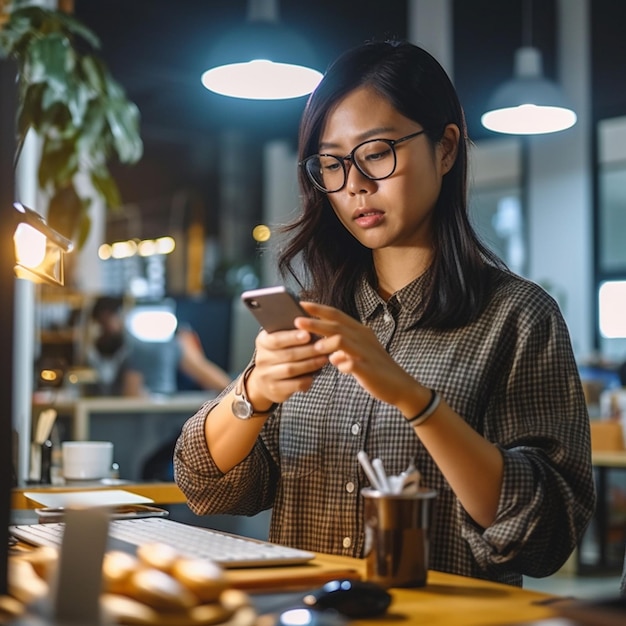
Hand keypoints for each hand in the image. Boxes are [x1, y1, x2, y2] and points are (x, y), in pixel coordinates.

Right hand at [246, 326, 328, 405]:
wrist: (263, 381)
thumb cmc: (277, 355)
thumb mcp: (278, 341)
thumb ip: (290, 333)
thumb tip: (310, 325)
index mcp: (263, 342)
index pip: (275, 339)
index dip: (292, 337)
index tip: (307, 334)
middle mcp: (262, 359)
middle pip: (287, 354)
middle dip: (308, 350)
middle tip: (323, 346)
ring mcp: (267, 375)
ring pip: (291, 369)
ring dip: (310, 364)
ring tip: (323, 358)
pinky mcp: (275, 389)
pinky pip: (295, 384)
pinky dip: (307, 379)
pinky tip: (315, 374)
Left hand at [296, 302, 420, 410]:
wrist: (400, 386)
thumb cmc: (376, 369)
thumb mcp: (358, 355)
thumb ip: (343, 351)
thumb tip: (329, 355)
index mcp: (360, 331)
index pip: (337, 315)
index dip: (319, 309)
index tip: (301, 304)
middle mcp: (363, 338)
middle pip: (336, 326)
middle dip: (315, 322)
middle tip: (296, 320)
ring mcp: (366, 353)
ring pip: (343, 341)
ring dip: (326, 342)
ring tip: (314, 346)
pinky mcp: (368, 369)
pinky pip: (352, 364)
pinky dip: (343, 364)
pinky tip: (337, 367)